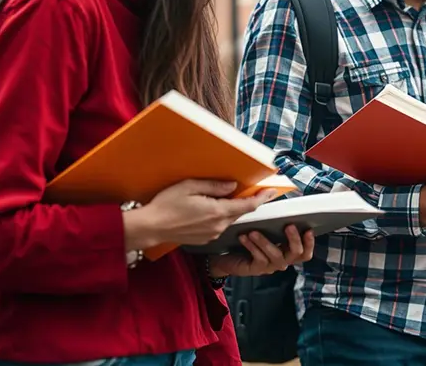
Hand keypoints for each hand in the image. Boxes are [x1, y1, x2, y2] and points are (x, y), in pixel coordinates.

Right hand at [122, 180, 277, 249]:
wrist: (151, 227)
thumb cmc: (167, 205)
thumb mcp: (190, 186)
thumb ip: (214, 186)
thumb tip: (233, 186)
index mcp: (217, 212)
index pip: (248, 205)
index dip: (262, 198)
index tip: (273, 191)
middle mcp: (219, 226)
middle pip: (241, 212)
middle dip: (250, 202)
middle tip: (259, 191)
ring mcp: (212, 234)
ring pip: (230, 218)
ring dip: (233, 208)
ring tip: (230, 197)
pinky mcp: (205, 239)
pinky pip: (220, 225)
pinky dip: (222, 216)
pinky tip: (213, 208)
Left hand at [208, 225, 315, 277]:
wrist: (230, 256)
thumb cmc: (251, 240)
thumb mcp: (265, 231)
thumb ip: (275, 223)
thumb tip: (277, 200)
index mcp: (288, 251)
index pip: (305, 252)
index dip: (310, 243)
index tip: (308, 229)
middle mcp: (282, 260)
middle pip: (296, 253)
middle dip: (294, 239)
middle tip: (288, 226)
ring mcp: (271, 266)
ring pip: (275, 255)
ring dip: (265, 242)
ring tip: (254, 231)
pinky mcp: (257, 269)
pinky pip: (258, 258)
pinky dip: (251, 246)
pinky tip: (244, 237)